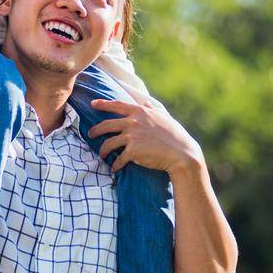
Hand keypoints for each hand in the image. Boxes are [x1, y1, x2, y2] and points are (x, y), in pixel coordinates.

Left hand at [86, 95, 204, 175]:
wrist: (182, 153)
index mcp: (140, 112)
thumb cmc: (175, 135)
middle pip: (106, 125)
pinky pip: (118, 159)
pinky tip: (115, 169)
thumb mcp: (164, 118)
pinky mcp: (132, 152)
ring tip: (102, 156)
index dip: (103, 104)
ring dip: (103, 151)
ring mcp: (131, 137)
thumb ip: (152, 110)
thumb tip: (146, 103)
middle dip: (95, 130)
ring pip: (108, 143)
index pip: (117, 105)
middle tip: (90, 134)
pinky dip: (115, 165)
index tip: (93, 104)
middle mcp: (133, 122)